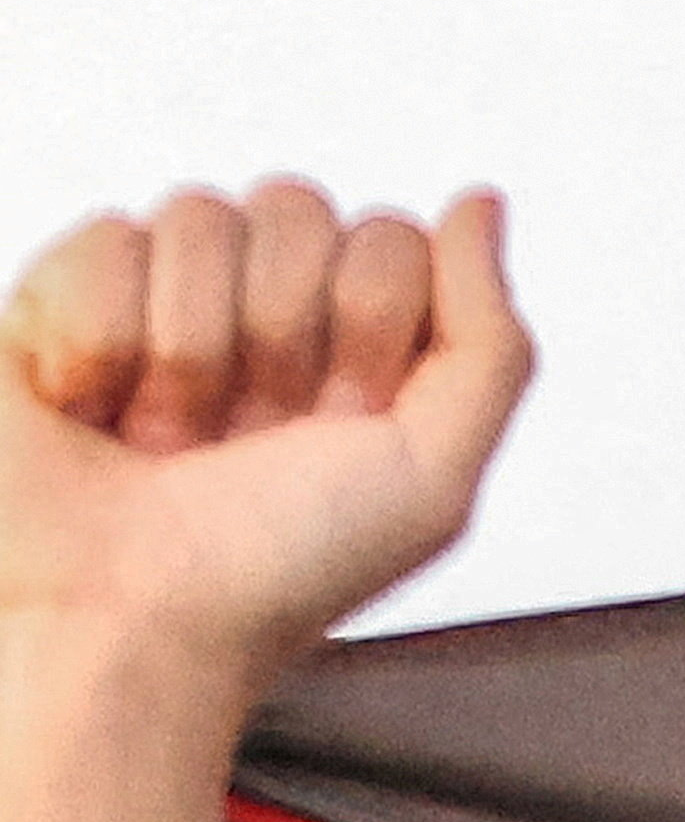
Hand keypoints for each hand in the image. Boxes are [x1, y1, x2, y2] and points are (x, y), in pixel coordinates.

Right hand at [2, 181, 533, 698]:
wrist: (127, 620)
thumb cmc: (280, 570)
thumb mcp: (435, 477)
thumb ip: (489, 341)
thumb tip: (479, 201)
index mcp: (355, 349)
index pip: (387, 238)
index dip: (366, 327)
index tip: (337, 424)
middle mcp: (259, 314)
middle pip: (295, 205)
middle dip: (279, 332)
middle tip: (242, 436)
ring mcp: (158, 299)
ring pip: (198, 213)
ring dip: (189, 348)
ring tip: (163, 437)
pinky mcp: (58, 297)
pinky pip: (103, 237)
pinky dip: (100, 338)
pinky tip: (91, 408)